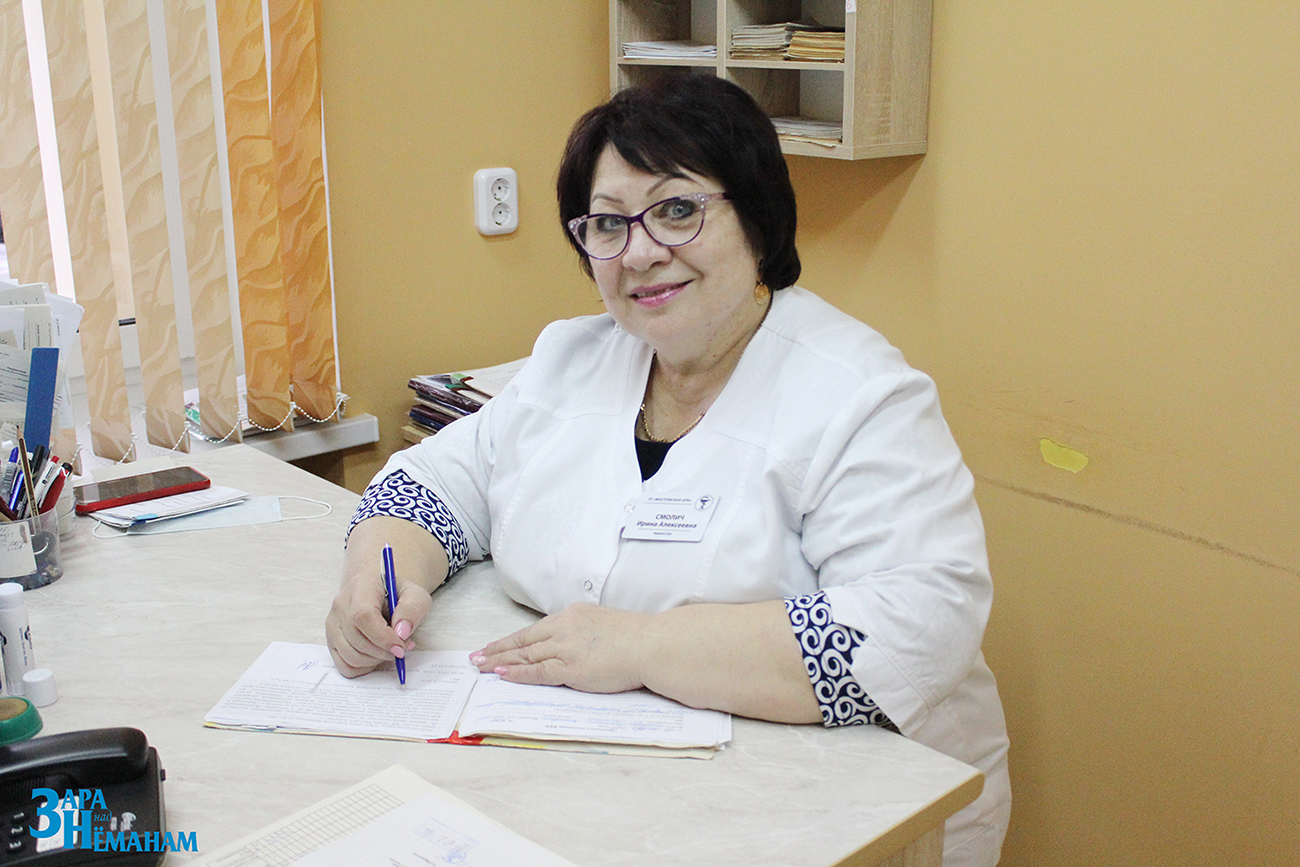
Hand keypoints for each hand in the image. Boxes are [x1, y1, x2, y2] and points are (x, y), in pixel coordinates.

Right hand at [326, 572, 430, 676]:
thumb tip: (401, 633)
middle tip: (403, 647)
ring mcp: (333, 623)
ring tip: (391, 649)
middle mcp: (340, 604)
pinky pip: (344, 665)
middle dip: (383, 651)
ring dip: (375, 660)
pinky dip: (363, 668)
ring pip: (350, 655)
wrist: (379, 592)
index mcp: (360, 587)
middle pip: (356, 638)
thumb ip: (412, 610)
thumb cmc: (397, 593)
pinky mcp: (331, 639)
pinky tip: (376, 657)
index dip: (382, 637)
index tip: (400, 648)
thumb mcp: (415, 595)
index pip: (363, 616)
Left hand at [471, 603, 650, 693]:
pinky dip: (517, 673)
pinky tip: (502, 674)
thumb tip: (574, 643)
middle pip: (523, 641)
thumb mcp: (602, 623)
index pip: (534, 630)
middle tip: (475, 657)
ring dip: (499, 661)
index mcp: (572, 615)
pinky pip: (537, 671)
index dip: (511, 639)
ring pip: (524, 655)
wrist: (650, 644)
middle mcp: (564, 628)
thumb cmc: (634, 637)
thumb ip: (583, 631)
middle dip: (496, 649)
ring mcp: (565, 648)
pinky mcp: (570, 668)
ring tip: (480, 667)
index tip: (494, 645)